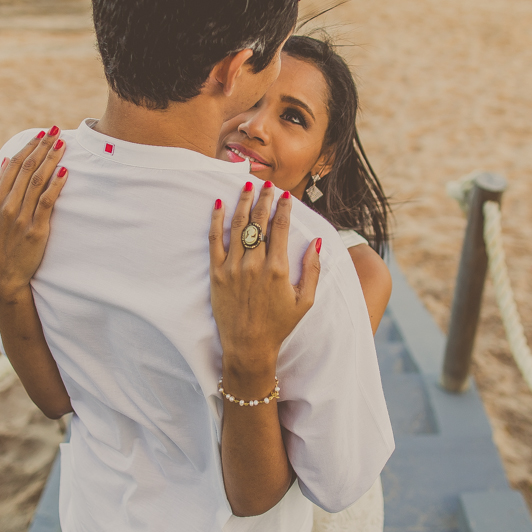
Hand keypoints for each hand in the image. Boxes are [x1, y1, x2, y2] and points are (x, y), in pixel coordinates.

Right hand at [0, 126, 67, 301]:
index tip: (41, 132)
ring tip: (62, 145)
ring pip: (38, 182)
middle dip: (42, 147)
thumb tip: (5, 162)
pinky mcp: (36, 229)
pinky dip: (56, 186)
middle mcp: (8, 205)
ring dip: (51, 160)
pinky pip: (47, 203)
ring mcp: (22, 217)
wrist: (4, 272)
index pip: (15, 164)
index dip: (29, 146)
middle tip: (55, 131)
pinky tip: (65, 172)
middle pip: (27, 169)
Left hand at [209, 181, 320, 384]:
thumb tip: (316, 242)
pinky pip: (214, 240)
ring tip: (247, 186)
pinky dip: (216, 220)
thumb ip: (312, 270)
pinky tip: (219, 204)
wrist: (248, 346)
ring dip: (243, 202)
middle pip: (259, 221)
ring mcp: (233, 267)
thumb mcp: (305, 301)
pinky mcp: (216, 273)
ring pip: (238, 225)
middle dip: (264, 198)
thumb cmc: (279, 325)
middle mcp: (255, 264)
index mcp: (278, 269)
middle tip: (267, 185)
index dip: (283, 207)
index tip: (285, 196)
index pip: (281, 227)